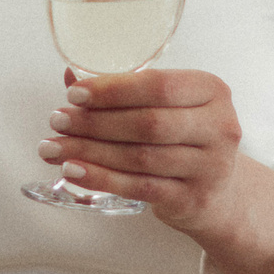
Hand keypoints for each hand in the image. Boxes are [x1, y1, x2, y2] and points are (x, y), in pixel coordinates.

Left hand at [42, 69, 273, 273]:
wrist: (220, 191)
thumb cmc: (184, 137)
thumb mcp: (167, 107)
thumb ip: (124, 90)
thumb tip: (72, 74)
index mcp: (212, 90)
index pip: (159, 85)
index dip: (113, 90)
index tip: (75, 94)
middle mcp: (219, 127)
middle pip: (148, 123)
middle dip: (95, 122)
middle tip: (57, 120)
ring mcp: (210, 166)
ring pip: (139, 157)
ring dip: (90, 152)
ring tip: (54, 148)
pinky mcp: (194, 198)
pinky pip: (139, 188)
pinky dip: (102, 179)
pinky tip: (74, 171)